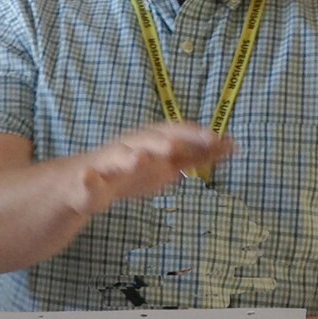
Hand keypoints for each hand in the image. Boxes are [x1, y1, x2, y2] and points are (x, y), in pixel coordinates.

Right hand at [72, 124, 232, 214]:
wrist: (85, 185)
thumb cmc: (132, 171)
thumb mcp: (168, 164)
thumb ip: (197, 156)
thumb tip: (232, 145)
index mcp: (150, 142)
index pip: (174, 133)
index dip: (192, 135)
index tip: (217, 139)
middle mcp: (130, 147)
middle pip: (147, 141)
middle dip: (161, 142)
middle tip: (177, 147)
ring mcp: (109, 164)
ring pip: (119, 157)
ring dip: (129, 157)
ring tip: (141, 159)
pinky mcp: (88, 182)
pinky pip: (88, 181)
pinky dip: (89, 179)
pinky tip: (90, 178)